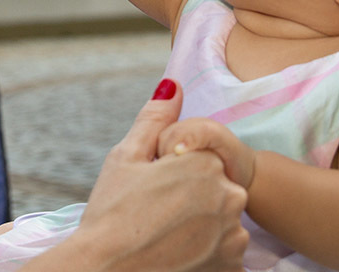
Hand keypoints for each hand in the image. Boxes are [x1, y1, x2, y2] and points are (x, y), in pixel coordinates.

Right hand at [60, 80, 248, 271]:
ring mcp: (233, 237)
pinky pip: (224, 254)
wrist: (105, 271)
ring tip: (164, 239)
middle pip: (214, 191)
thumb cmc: (111, 214)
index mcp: (205, 164)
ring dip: (201, 230)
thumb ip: (155, 119)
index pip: (200, 160)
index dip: (174, 174)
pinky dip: (205, 255)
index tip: (152, 192)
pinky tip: (177, 257)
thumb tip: (173, 86)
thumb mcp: (126, 158)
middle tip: (156, 217)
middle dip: (191, 201)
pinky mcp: (232, 269)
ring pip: (221, 223)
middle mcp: (228, 197)